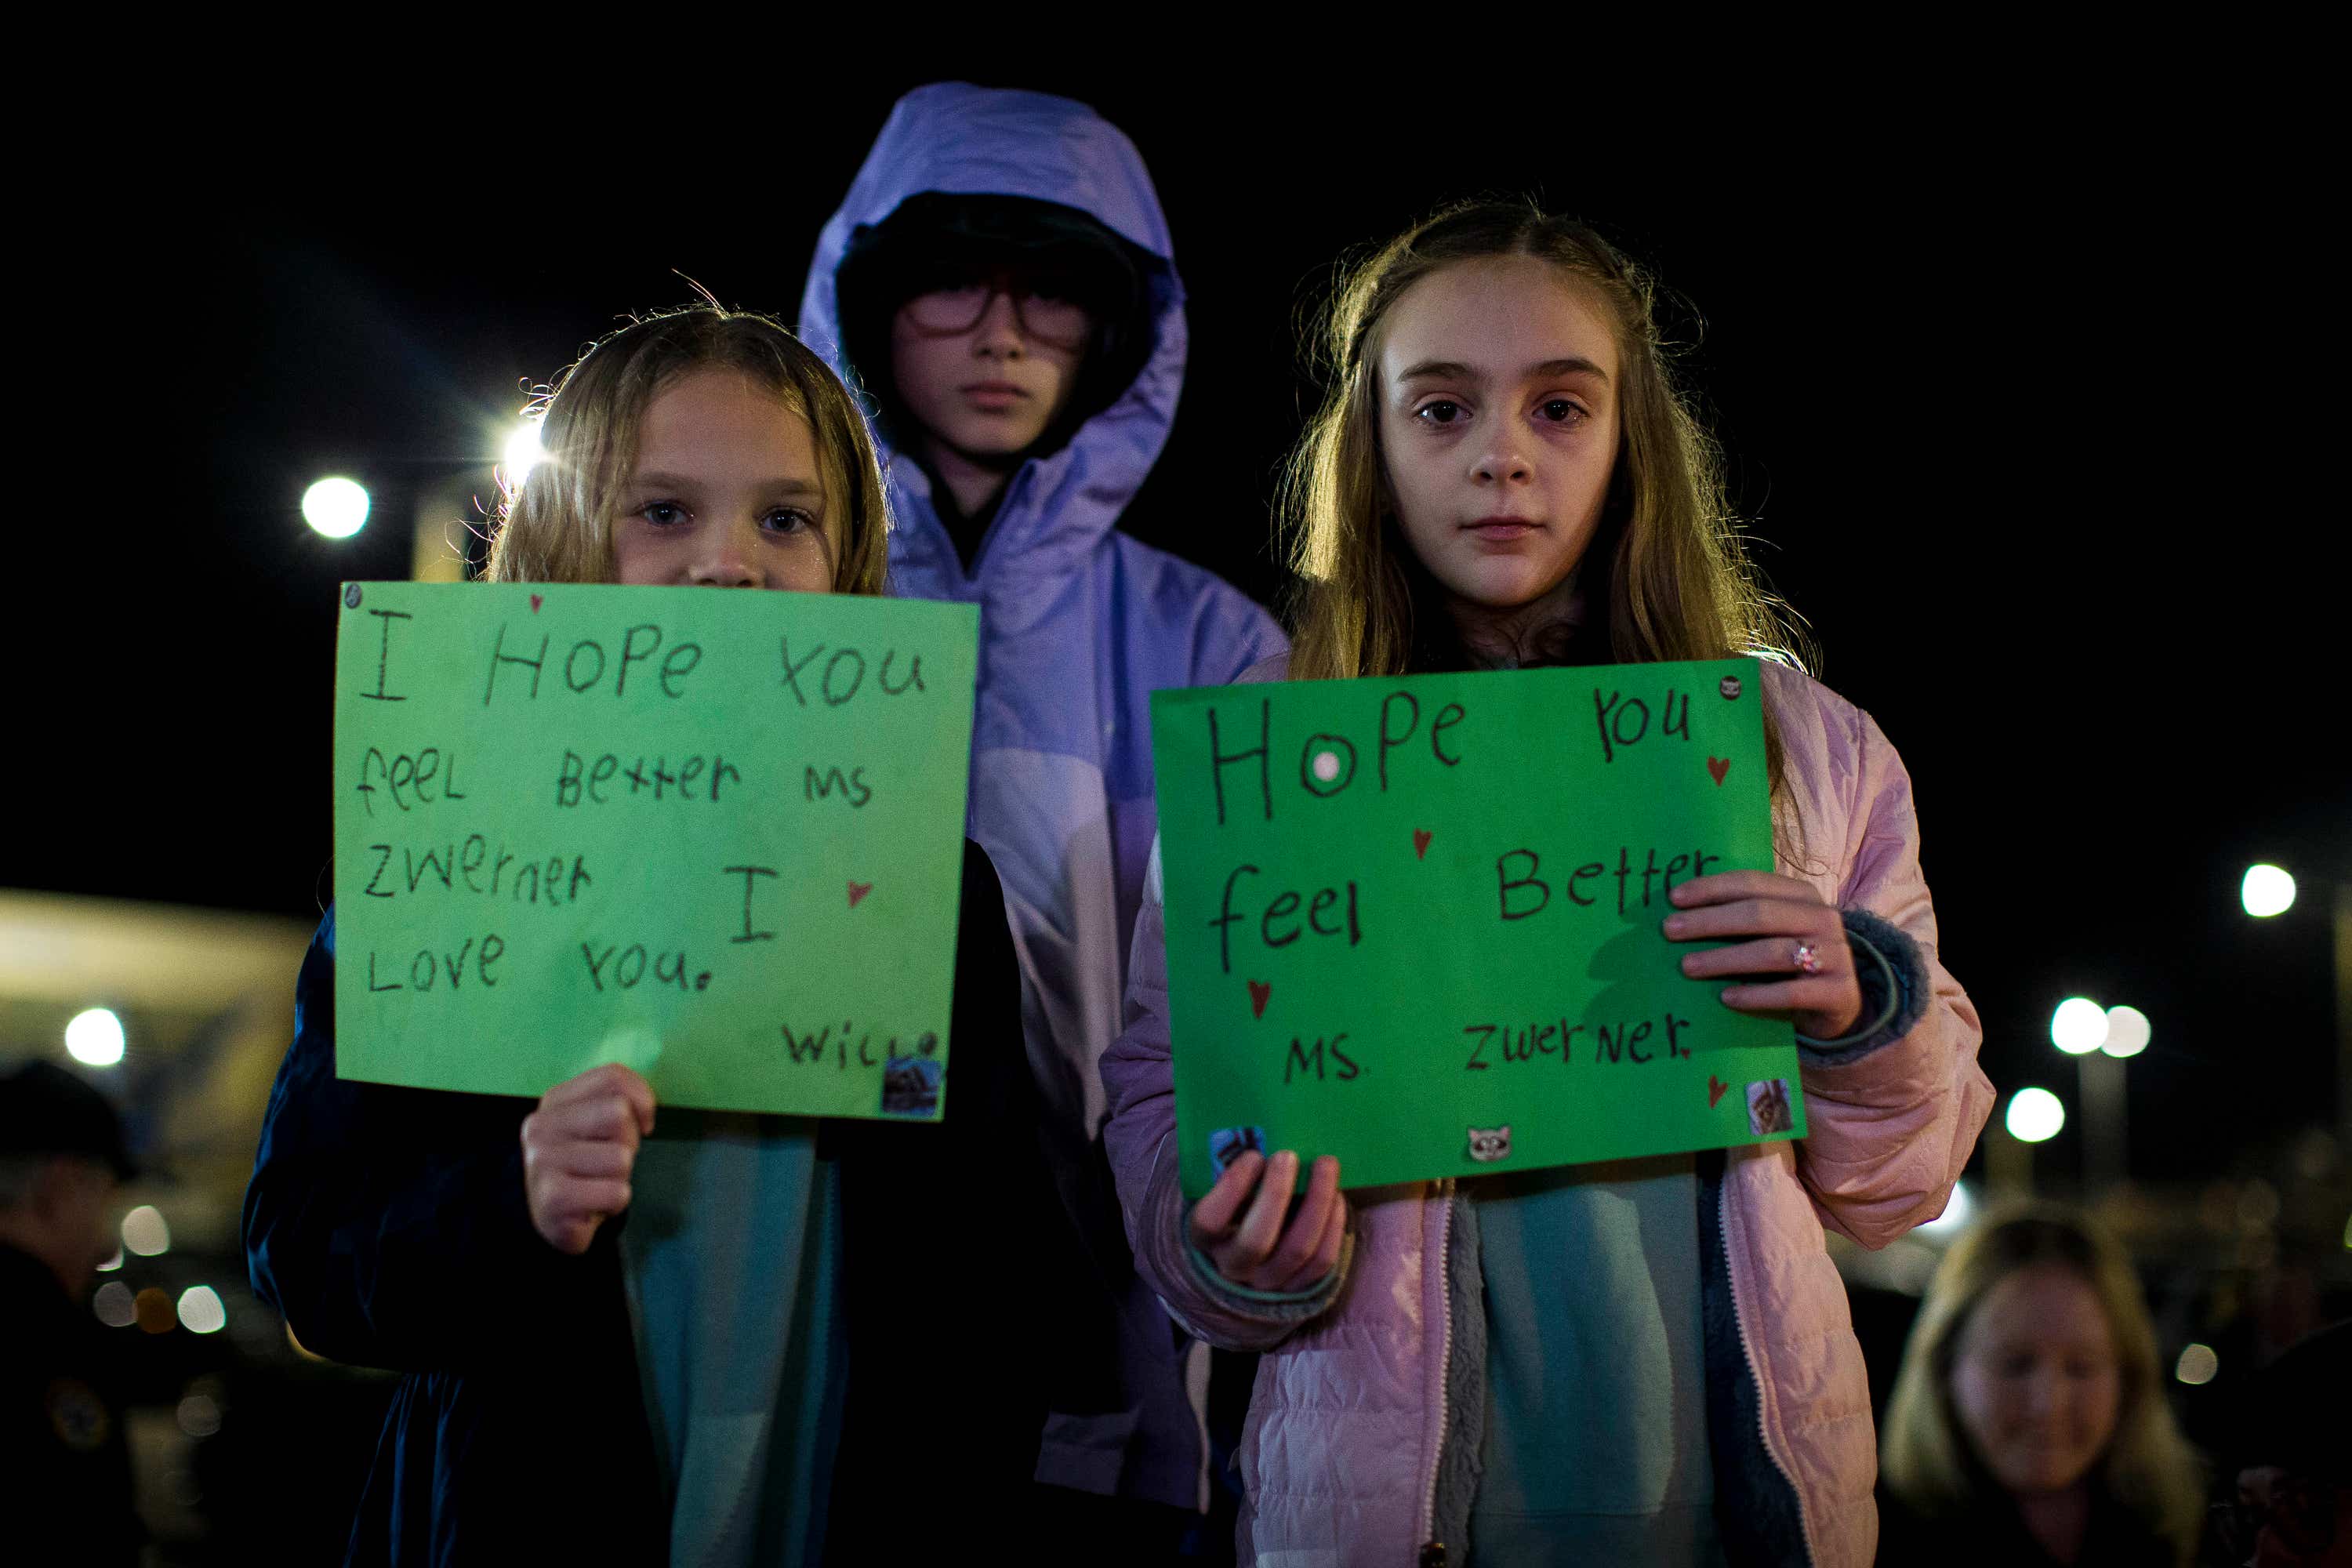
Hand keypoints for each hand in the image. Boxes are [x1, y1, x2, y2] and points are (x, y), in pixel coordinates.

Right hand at [521, 1063, 654, 1254]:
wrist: (550, 1219)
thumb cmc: (583, 1166)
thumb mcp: (594, 1125)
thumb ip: (616, 1100)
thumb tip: (645, 1111)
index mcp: (554, 1101)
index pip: (612, 1077)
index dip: (642, 1100)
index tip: (642, 1123)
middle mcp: (542, 1126)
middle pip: (619, 1115)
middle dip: (629, 1142)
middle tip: (609, 1163)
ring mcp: (543, 1161)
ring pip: (621, 1158)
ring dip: (621, 1177)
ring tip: (598, 1185)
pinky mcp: (554, 1198)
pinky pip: (617, 1193)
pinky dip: (615, 1203)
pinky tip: (594, 1205)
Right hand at [1189, 1149, 1344, 1292]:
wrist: (1246, 1255)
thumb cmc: (1234, 1208)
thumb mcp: (1221, 1191)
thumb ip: (1231, 1172)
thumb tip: (1258, 1135)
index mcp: (1205, 1241)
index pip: (1210, 1221)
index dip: (1231, 1189)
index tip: (1252, 1156)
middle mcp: (1233, 1267)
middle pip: (1255, 1241)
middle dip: (1276, 1194)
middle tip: (1289, 1156)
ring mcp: (1267, 1281)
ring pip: (1297, 1250)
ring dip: (1315, 1203)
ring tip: (1325, 1164)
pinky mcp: (1299, 1288)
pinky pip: (1321, 1262)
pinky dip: (1333, 1226)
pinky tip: (1337, 1196)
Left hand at [1664, 870, 1862, 1039]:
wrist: (1838, 1006)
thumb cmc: (1788, 965)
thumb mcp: (1770, 934)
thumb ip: (1739, 920)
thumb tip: (1678, 914)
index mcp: (1802, 895)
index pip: (1752, 883)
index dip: (1711, 888)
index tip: (1673, 898)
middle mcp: (1823, 918)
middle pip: (1759, 914)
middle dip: (1709, 921)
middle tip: (1669, 931)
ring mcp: (1836, 955)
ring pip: (1773, 953)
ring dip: (1725, 959)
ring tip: (1687, 967)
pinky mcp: (1839, 992)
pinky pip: (1792, 993)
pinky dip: (1756, 995)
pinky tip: (1726, 998)